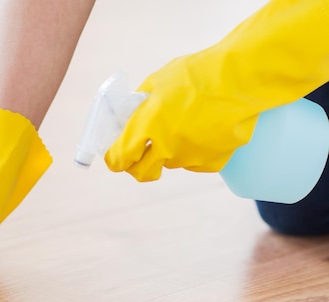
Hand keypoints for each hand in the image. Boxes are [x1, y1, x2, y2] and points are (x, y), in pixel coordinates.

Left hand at [104, 56, 257, 180]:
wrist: (241, 78)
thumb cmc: (197, 73)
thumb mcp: (157, 81)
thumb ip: (140, 103)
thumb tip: (130, 115)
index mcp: (147, 126)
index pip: (120, 158)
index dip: (114, 159)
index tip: (115, 157)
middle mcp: (166, 147)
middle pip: (142, 173)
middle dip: (136, 166)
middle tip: (139, 155)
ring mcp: (190, 157)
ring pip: (170, 164)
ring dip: (168, 153)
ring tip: (183, 126)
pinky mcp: (213, 161)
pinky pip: (196, 163)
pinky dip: (194, 152)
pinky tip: (203, 131)